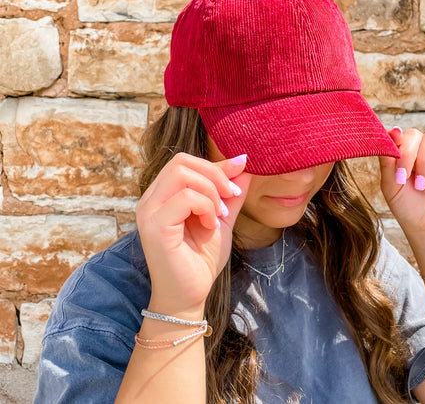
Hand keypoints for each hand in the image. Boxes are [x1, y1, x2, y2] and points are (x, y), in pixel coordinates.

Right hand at [135, 152, 251, 315]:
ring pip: (182, 174)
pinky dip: (206, 207)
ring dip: (211, 191)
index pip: (184, 161)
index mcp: (162, 194)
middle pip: (181, 161)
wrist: (191, 295)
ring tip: (219, 215)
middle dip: (215, 174)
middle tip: (230, 198)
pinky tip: (210, 225)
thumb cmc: (202, 258)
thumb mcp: (221, 216)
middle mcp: (150, 199)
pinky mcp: (155, 226)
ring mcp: (149, 212)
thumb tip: (242, 162)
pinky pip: (185, 198)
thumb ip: (229, 191)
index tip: (238, 180)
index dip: (216, 165)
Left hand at [378, 128, 424, 248]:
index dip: (394, 138)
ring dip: (424, 164)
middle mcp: (421, 151)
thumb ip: (387, 160)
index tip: (392, 148)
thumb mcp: (390, 185)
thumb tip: (390, 132)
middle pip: (414, 134)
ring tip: (422, 186)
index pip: (398, 134)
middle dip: (407, 154)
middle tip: (404, 177)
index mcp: (403, 154)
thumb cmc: (408, 207)